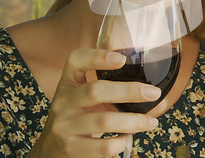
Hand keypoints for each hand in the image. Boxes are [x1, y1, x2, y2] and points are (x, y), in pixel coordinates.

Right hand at [26, 49, 160, 157]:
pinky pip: (103, 147)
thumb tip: (151, 89)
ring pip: (104, 121)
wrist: (51, 151)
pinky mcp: (70, 149)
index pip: (75, 61)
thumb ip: (108, 88)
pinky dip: (122, 143)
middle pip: (96, 90)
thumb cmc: (78, 117)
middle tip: (153, 93)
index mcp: (68, 83)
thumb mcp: (83, 98)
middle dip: (129, 91)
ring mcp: (64, 126)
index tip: (122, 59)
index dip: (97, 57)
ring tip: (151, 122)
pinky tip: (128, 139)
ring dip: (133, 122)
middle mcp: (62, 102)